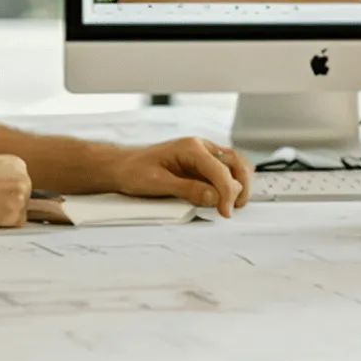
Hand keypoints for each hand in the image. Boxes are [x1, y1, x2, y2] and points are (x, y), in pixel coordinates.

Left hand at [105, 138, 252, 217]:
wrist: (121, 167)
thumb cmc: (134, 170)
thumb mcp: (157, 183)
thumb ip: (187, 189)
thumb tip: (213, 197)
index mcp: (191, 147)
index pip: (220, 170)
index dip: (226, 194)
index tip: (225, 212)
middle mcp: (201, 148)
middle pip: (236, 163)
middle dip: (240, 186)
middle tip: (233, 208)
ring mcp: (203, 156)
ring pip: (234, 166)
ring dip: (238, 184)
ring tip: (232, 205)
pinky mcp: (201, 166)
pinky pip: (224, 172)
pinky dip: (230, 185)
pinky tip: (223, 199)